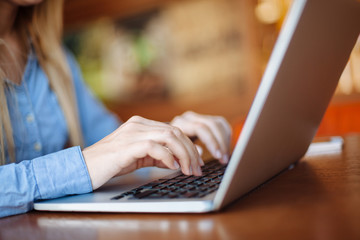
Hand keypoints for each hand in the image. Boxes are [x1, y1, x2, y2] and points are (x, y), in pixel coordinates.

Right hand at [82, 116, 202, 189]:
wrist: (83, 168)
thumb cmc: (110, 164)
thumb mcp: (139, 157)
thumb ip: (158, 155)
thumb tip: (180, 160)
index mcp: (141, 124)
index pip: (174, 130)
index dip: (189, 145)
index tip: (198, 161)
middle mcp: (138, 124)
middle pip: (175, 132)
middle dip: (191, 151)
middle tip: (198, 168)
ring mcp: (132, 133)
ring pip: (169, 136)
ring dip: (184, 154)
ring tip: (189, 170)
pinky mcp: (126, 146)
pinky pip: (154, 147)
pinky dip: (168, 157)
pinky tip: (173, 167)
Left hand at [170, 111, 231, 163]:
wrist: (166, 139)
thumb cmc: (168, 149)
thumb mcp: (172, 152)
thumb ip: (185, 151)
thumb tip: (200, 152)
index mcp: (180, 123)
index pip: (200, 128)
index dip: (211, 142)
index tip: (218, 156)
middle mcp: (189, 117)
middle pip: (211, 125)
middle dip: (220, 143)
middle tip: (224, 159)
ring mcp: (198, 117)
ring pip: (218, 124)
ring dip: (224, 141)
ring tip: (225, 157)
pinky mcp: (206, 119)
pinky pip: (221, 124)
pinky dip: (225, 136)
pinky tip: (225, 149)